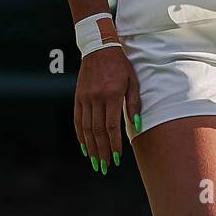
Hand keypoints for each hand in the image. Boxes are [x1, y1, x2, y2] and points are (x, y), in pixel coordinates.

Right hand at [73, 46, 139, 175]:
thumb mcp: (132, 81)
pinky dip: (80, 135)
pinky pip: (77, 120)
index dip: (113, 144)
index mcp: (112, 94)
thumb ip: (134, 104)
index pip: (111, 126)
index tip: (116, 158)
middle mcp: (96, 97)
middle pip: (97, 131)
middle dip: (101, 151)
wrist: (99, 48)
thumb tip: (137, 126)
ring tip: (95, 161)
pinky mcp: (78, 97)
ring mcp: (85, 98)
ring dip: (91, 147)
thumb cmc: (121, 65)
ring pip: (86, 128)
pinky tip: (84, 146)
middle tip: (104, 167)